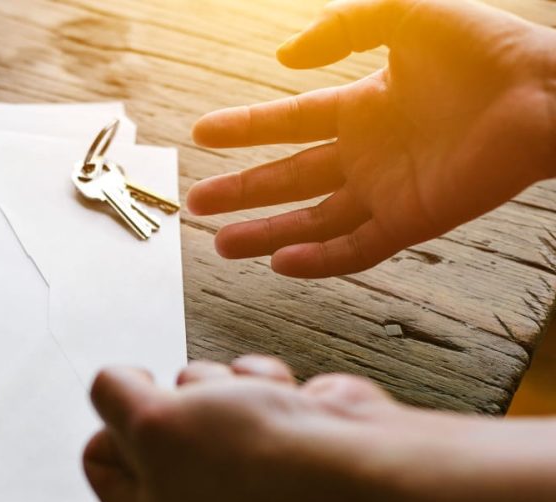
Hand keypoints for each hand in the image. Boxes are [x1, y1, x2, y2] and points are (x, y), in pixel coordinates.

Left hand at [84, 356, 429, 501]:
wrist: (349, 457)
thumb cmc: (248, 454)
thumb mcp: (147, 419)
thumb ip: (110, 393)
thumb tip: (115, 382)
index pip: (97, 456)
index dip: (113, 421)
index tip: (144, 413)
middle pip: (146, 419)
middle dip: (173, 399)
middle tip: (201, 417)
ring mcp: (233, 472)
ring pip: (192, 391)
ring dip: (217, 384)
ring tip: (245, 406)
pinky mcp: (270, 436)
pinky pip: (236, 384)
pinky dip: (257, 381)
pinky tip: (280, 398)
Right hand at [186, 0, 555, 277]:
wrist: (548, 93)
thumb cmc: (486, 48)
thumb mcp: (404, 13)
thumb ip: (341, 26)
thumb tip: (283, 62)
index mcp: (362, 107)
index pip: (288, 124)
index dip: (243, 129)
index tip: (199, 134)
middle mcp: (367, 153)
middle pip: (289, 179)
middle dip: (241, 192)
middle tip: (195, 205)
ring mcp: (387, 190)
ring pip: (313, 221)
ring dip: (266, 234)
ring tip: (220, 245)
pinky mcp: (413, 221)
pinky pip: (357, 248)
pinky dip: (320, 260)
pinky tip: (282, 264)